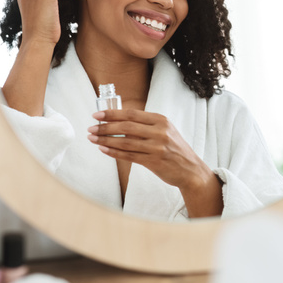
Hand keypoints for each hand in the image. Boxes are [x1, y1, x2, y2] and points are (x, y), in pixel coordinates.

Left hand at [87, 109, 222, 215]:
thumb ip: (146, 125)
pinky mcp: (153, 162)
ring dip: (106, 140)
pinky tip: (103, 150)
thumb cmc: (174, 149)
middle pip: (126, 127)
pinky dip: (114, 153)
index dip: (112, 114)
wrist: (190, 169)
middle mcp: (160, 132)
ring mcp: (157, 147)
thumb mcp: (165, 130)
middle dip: (105, 127)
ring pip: (125, 142)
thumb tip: (118, 120)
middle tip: (91, 128)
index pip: (131, 114)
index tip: (97, 115)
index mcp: (161, 120)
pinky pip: (129, 156)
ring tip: (93, 139)